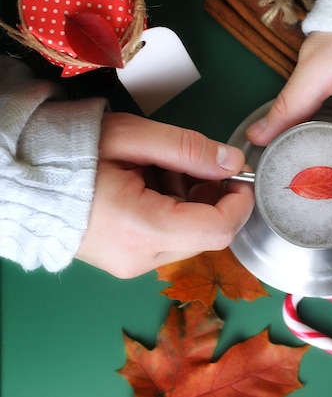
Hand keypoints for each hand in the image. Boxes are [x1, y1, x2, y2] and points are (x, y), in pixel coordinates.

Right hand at [76, 112, 254, 277]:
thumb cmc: (69, 153)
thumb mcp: (133, 137)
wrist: (19, 179)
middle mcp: (140, 258)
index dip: (240, 202)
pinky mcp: (126, 261)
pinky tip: (149, 184)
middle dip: (212, 197)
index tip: (240, 175)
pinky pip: (168, 238)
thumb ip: (188, 149)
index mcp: (142, 229)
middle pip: (206, 234)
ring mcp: (131, 264)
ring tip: (159, 169)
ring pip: (189, 236)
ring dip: (191, 201)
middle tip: (193, 163)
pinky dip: (173, 210)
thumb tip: (233, 161)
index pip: (218, 228)